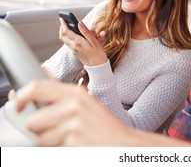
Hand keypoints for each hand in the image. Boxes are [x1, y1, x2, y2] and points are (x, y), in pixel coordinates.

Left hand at [14, 80, 190, 146]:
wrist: (124, 145)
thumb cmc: (103, 127)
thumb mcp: (84, 106)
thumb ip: (59, 101)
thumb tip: (24, 102)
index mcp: (76, 93)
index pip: (37, 87)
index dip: (22, 97)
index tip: (18, 106)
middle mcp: (74, 106)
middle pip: (33, 121)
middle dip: (41, 131)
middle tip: (60, 132)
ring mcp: (74, 125)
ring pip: (39, 140)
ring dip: (50, 145)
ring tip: (70, 141)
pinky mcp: (73, 143)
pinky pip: (50, 152)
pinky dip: (59, 153)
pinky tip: (74, 148)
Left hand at [59, 18, 106, 66]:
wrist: (98, 67)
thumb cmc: (98, 55)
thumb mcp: (95, 41)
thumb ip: (86, 32)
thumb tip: (80, 23)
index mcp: (78, 42)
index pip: (67, 31)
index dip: (63, 24)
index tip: (62, 18)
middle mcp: (74, 46)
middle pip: (62, 36)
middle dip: (61, 28)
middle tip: (64, 22)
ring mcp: (73, 50)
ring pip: (64, 40)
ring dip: (64, 33)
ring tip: (68, 27)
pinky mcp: (75, 53)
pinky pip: (68, 44)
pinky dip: (68, 38)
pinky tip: (74, 36)